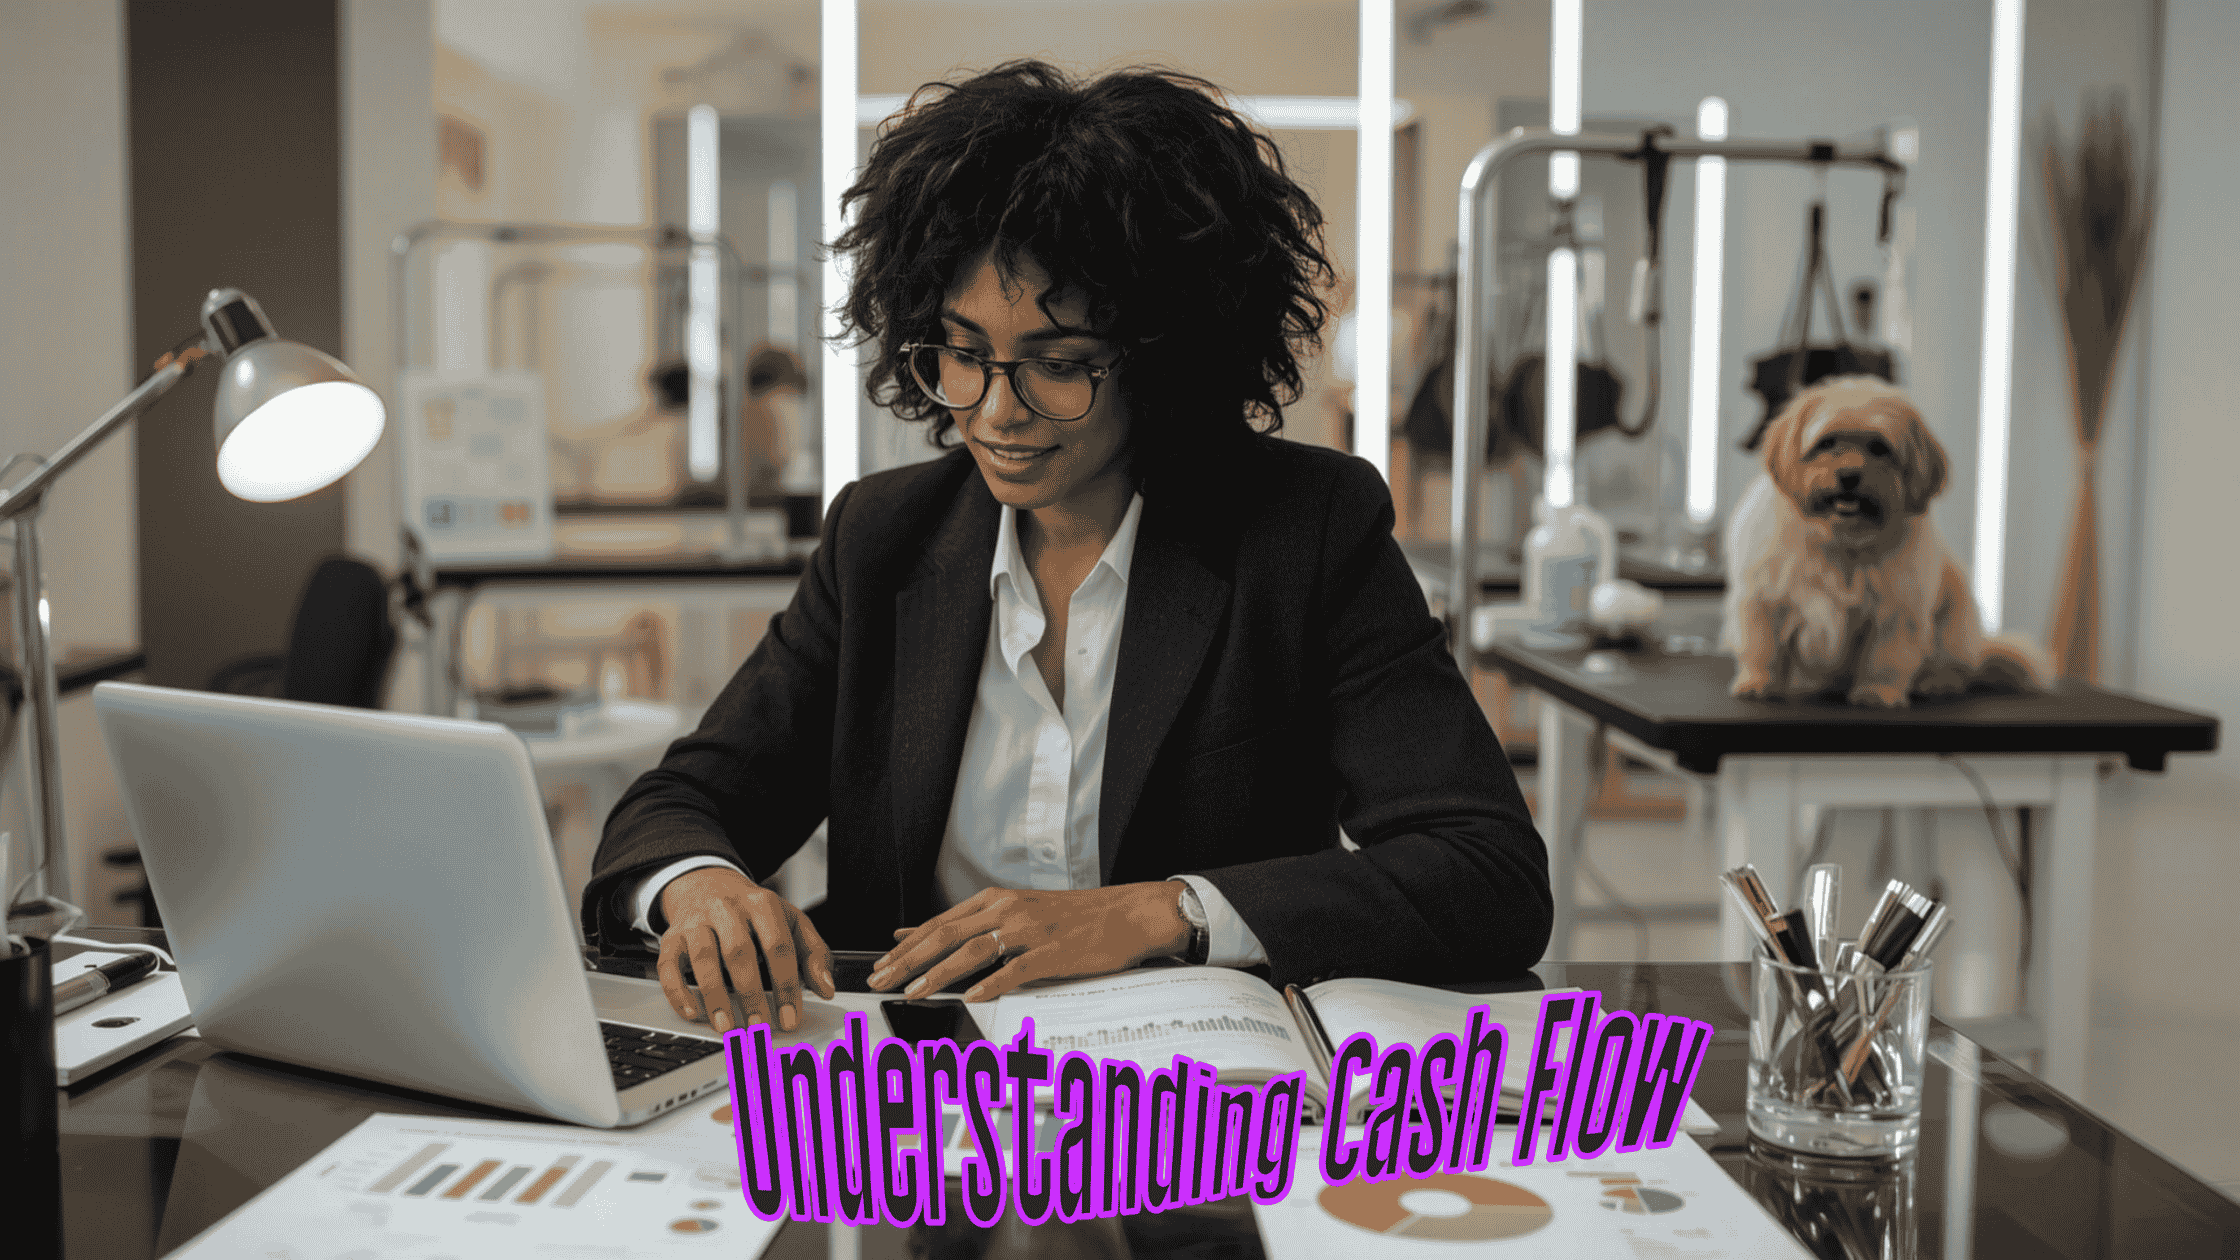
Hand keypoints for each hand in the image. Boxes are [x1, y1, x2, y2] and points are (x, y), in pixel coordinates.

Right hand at [657, 867, 833, 1033]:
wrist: (708, 883)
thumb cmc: (754, 912)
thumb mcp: (790, 921)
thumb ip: (813, 953)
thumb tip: (826, 988)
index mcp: (763, 904)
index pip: (779, 946)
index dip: (786, 985)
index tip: (790, 1017)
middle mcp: (728, 910)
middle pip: (740, 952)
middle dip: (751, 994)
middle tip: (760, 1027)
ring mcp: (697, 922)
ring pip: (704, 957)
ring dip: (715, 996)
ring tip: (728, 1028)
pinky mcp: (673, 938)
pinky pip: (669, 964)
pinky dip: (678, 991)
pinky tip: (691, 1012)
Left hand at [868, 882, 1192, 1003]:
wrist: (1130, 913)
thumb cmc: (1077, 916)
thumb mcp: (1021, 911)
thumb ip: (976, 924)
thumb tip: (925, 935)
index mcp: (998, 900)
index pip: (940, 923)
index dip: (907, 946)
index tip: (881, 964)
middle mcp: (1009, 910)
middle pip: (947, 935)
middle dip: (909, 960)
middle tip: (881, 980)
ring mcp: (1031, 930)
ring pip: (973, 950)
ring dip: (938, 973)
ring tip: (915, 992)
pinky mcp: (1054, 952)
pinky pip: (1016, 968)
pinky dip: (991, 982)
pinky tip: (972, 995)